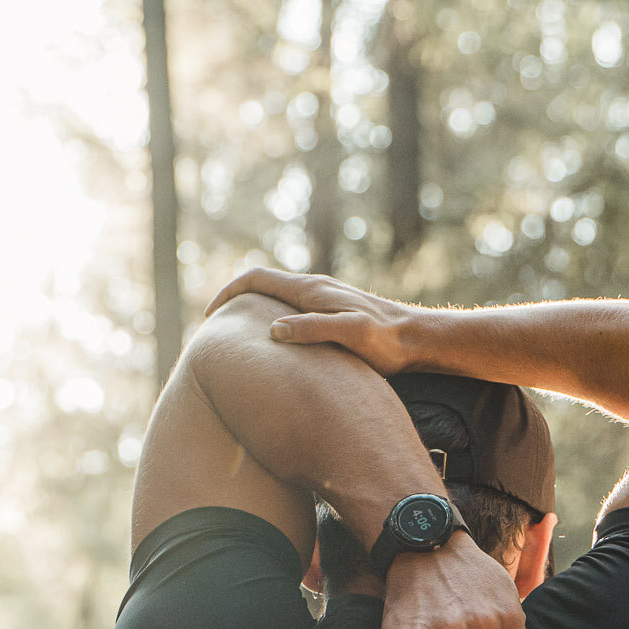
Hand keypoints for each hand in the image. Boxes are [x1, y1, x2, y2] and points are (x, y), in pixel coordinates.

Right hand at [207, 267, 420, 374]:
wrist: (419, 340)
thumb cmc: (388, 341)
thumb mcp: (351, 335)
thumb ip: (313, 329)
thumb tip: (272, 329)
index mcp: (312, 290)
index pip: (256, 279)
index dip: (227, 294)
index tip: (209, 317)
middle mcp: (315, 290)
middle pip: (263, 287)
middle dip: (235, 304)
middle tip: (217, 333)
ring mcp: (324, 301)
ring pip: (277, 301)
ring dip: (254, 314)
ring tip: (239, 342)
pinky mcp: (333, 314)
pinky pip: (293, 313)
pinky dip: (274, 323)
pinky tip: (277, 349)